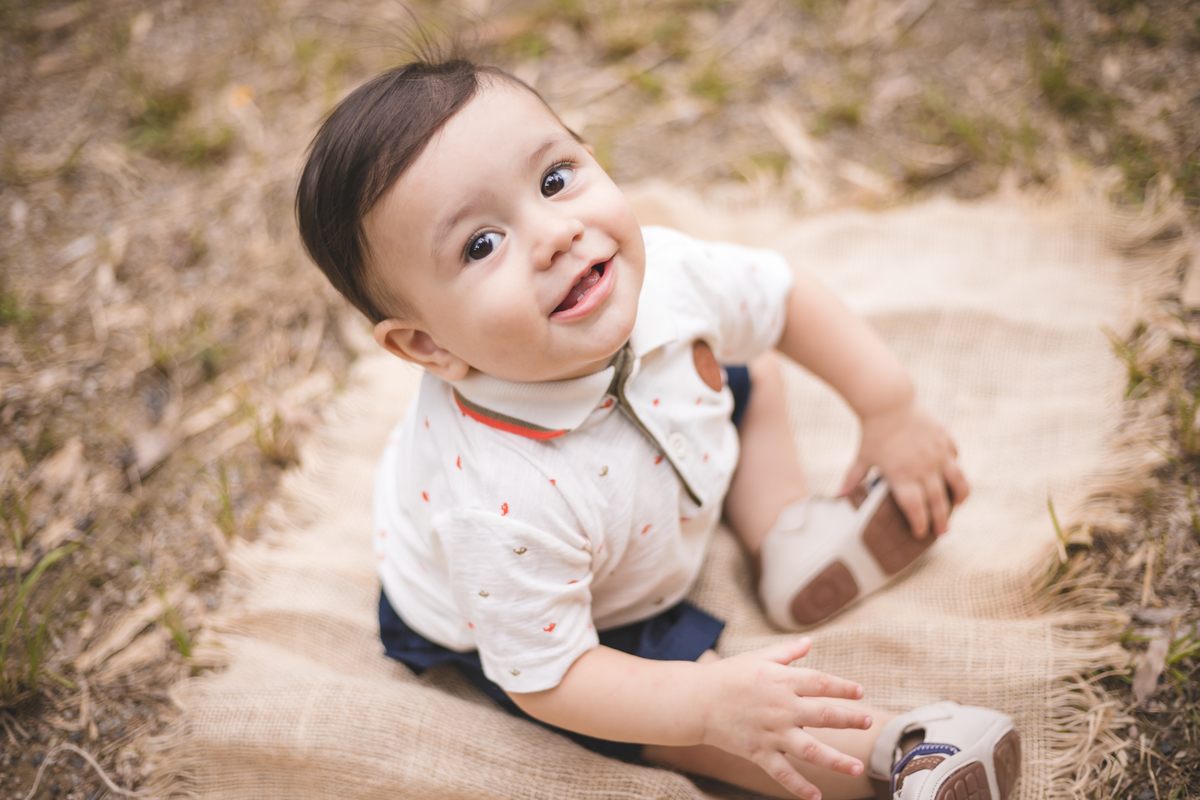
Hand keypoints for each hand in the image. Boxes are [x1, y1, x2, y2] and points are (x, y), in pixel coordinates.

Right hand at [698, 638, 870, 799]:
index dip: (842, 688)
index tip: (859, 692)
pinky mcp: (758, 752)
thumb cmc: (727, 675)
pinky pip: (782, 773)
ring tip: (856, 767)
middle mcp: (781, 707)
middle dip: (849, 718)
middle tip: (868, 722)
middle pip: (824, 715)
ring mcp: (771, 732)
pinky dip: (799, 787)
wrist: (695, 701)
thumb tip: (809, 642)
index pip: (821, 683)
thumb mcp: (758, 658)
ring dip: (836, 760)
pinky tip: (815, 797)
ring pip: (810, 750)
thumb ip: (786, 653)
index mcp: (782, 681)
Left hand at [839, 400, 968, 536]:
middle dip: (940, 519)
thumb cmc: (873, 431)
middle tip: (942, 532)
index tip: (920, 533)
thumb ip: (854, 478)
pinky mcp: (944, 439)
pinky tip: (953, 473)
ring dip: (959, 495)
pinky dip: (954, 467)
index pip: (914, 507)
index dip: (919, 522)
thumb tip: (839, 495)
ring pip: (956, 480)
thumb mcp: (863, 457)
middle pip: (936, 500)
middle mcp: (923, 467)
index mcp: (901, 475)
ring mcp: (936, 453)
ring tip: (958, 504)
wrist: (888, 402)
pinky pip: (954, 457)